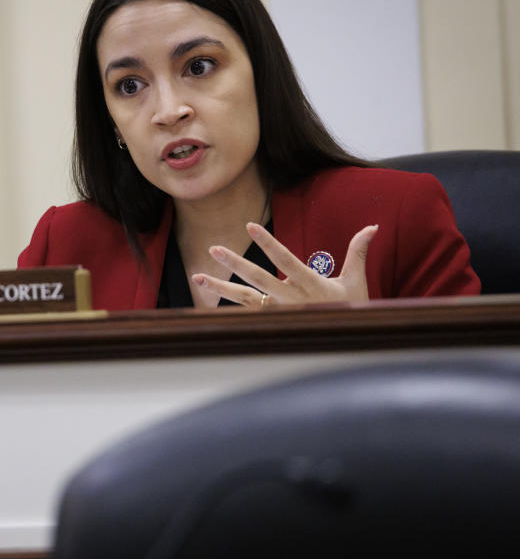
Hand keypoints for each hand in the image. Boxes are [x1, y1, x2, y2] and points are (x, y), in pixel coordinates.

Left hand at [191, 222, 378, 308]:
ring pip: (244, 299)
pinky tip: (207, 295)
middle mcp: (291, 300)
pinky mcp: (271, 320)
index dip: (268, 244)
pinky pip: (245, 312)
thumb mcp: (356, 281)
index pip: (285, 260)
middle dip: (235, 264)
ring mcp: (278, 312)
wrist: (346, 342)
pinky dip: (226, 305)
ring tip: (197, 278)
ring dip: (219, 288)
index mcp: (311, 286)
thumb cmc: (351, 308)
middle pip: (258, 279)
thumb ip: (358, 252)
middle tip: (214, 249)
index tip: (250, 227)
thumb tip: (372, 227)